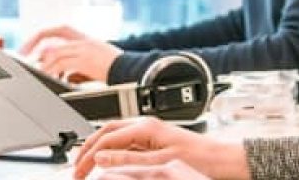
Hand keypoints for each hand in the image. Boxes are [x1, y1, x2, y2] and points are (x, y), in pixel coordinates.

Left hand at [21, 25, 121, 81]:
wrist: (134, 70)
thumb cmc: (118, 70)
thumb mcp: (96, 63)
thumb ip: (78, 66)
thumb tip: (63, 75)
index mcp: (86, 39)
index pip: (60, 28)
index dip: (44, 34)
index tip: (32, 45)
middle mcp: (83, 40)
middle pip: (51, 36)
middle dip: (34, 45)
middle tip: (24, 56)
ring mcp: (84, 49)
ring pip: (54, 52)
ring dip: (42, 63)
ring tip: (37, 73)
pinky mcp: (85, 60)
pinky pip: (62, 64)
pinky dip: (52, 71)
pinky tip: (49, 78)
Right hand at [73, 117, 250, 179]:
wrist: (222, 161)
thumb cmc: (199, 160)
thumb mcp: (159, 164)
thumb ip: (128, 159)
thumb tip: (101, 157)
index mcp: (145, 127)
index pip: (105, 139)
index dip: (88, 156)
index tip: (78, 173)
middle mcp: (146, 125)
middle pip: (106, 133)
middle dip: (87, 150)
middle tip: (76, 170)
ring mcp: (150, 132)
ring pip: (114, 136)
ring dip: (98, 149)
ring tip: (86, 165)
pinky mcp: (155, 140)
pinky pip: (126, 143)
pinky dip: (112, 152)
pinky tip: (108, 162)